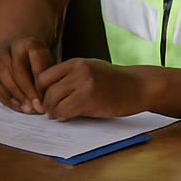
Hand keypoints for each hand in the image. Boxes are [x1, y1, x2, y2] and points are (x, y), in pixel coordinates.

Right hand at [0, 35, 55, 113]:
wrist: (17, 46)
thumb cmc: (37, 59)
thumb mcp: (47, 60)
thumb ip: (47, 75)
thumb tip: (47, 98)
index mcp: (28, 43)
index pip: (34, 62)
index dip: (39, 83)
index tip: (46, 99)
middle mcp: (9, 48)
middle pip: (17, 71)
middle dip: (27, 92)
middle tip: (37, 108)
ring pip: (5, 79)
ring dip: (17, 97)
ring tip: (28, 110)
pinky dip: (7, 99)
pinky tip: (18, 107)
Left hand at [36, 58, 152, 120]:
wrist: (139, 86)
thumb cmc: (115, 80)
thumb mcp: (91, 68)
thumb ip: (71, 75)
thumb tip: (50, 89)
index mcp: (76, 63)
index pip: (45, 75)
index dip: (40, 89)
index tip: (44, 97)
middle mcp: (78, 71)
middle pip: (46, 88)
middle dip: (44, 101)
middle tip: (47, 110)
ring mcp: (84, 85)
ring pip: (53, 99)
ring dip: (52, 110)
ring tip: (55, 114)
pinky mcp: (90, 100)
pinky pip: (65, 110)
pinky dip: (61, 116)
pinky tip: (65, 117)